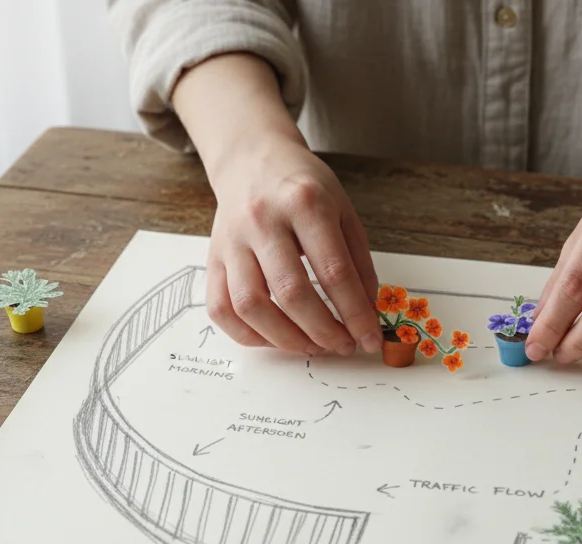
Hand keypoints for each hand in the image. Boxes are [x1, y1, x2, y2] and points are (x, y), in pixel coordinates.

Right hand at [172, 53, 380, 355]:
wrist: (252, 159)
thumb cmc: (303, 187)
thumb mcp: (343, 211)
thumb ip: (358, 262)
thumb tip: (367, 314)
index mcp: (305, 203)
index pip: (334, 271)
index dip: (355, 313)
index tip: (369, 339)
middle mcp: (263, 220)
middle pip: (291, 293)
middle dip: (323, 331)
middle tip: (342, 346)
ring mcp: (232, 241)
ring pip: (250, 306)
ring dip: (285, 339)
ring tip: (312, 346)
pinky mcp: (212, 258)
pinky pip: (221, 309)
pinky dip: (248, 334)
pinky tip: (275, 337)